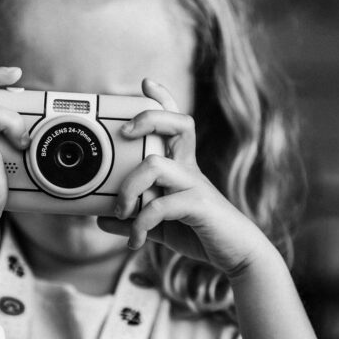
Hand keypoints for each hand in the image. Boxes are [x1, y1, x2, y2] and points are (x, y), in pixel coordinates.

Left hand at [98, 78, 269, 278]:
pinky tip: (136, 240)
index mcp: (182, 167)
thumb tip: (101, 218)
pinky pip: (162, 205)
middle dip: (150, 118)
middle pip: (179, 125)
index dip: (164, 99)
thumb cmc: (200, 233)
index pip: (176, 123)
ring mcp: (196, 186)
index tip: (146, 83)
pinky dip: (141, 223)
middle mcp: (190, 169)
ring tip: (121, 211)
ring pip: (156, 164)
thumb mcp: (160, 226)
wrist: (237, 256)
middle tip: (125, 133)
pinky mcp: (199, 207)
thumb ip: (133, 218)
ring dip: (129, 187)